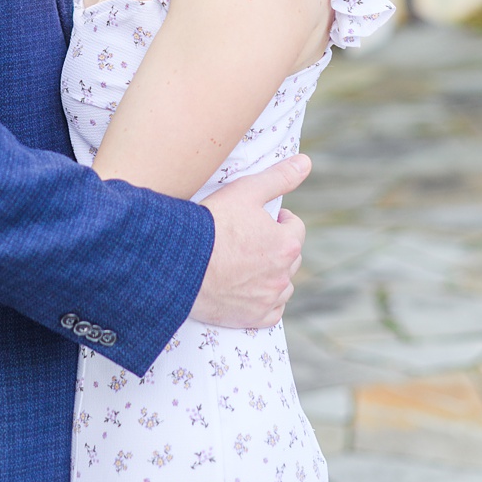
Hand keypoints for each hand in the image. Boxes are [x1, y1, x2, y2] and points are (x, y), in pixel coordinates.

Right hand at [191, 154, 311, 327]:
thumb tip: (306, 162)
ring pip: (283, 286)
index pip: (296, 228)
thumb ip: (279, 177)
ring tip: (247, 264)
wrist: (175, 264)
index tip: (261, 219)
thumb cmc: (209, 225)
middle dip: (277, 247)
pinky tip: (249, 291)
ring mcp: (267, 299)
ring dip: (273, 275)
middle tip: (249, 240)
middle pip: (291, 257)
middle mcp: (282, 275)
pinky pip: (272, 312)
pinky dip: (265, 302)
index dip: (279, 221)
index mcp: (286, 244)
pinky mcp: (252, 319)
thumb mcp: (245, 191)